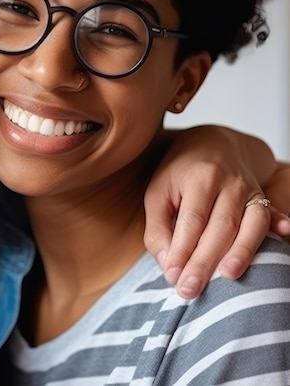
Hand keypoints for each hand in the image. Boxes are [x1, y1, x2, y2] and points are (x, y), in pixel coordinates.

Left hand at [144, 125, 289, 298]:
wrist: (213, 144)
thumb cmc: (179, 174)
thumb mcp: (157, 192)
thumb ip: (157, 227)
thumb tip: (168, 264)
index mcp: (197, 177)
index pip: (191, 220)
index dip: (183, 250)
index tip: (173, 278)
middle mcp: (227, 181)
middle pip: (220, 225)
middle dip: (205, 261)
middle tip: (191, 290)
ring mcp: (249, 189)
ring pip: (250, 223)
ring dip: (241, 251)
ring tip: (228, 276)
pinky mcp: (263, 197)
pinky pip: (273, 213)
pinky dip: (280, 224)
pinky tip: (285, 232)